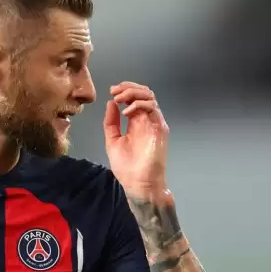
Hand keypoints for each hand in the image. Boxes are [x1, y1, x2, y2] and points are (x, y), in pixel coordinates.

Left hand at [103, 82, 169, 198]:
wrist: (138, 184)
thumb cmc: (127, 167)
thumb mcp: (112, 141)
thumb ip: (111, 122)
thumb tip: (111, 103)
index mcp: (136, 122)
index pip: (134, 98)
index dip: (124, 90)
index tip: (112, 91)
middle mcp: (146, 120)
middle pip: (143, 93)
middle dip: (129, 87)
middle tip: (115, 90)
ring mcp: (154, 123)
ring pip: (150, 97)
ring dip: (133, 93)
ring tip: (120, 99)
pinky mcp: (160, 128)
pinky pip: (153, 109)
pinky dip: (139, 104)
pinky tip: (127, 111)